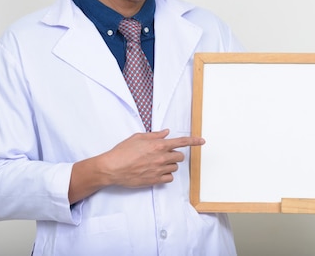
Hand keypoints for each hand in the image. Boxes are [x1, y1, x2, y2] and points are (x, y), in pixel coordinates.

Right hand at [68, 129, 204, 203]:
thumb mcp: (137, 137)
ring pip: (174, 168)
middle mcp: (161, 157)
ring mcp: (159, 170)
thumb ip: (154, 135)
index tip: (202, 141)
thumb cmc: (122, 151)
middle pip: (180, 157)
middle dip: (175, 155)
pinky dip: (165, 176)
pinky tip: (157, 172)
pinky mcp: (155, 180)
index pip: (181, 142)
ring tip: (156, 164)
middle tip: (164, 155)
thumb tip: (166, 133)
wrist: (112, 168)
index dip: (194, 141)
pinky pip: (169, 179)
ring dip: (169, 165)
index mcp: (158, 145)